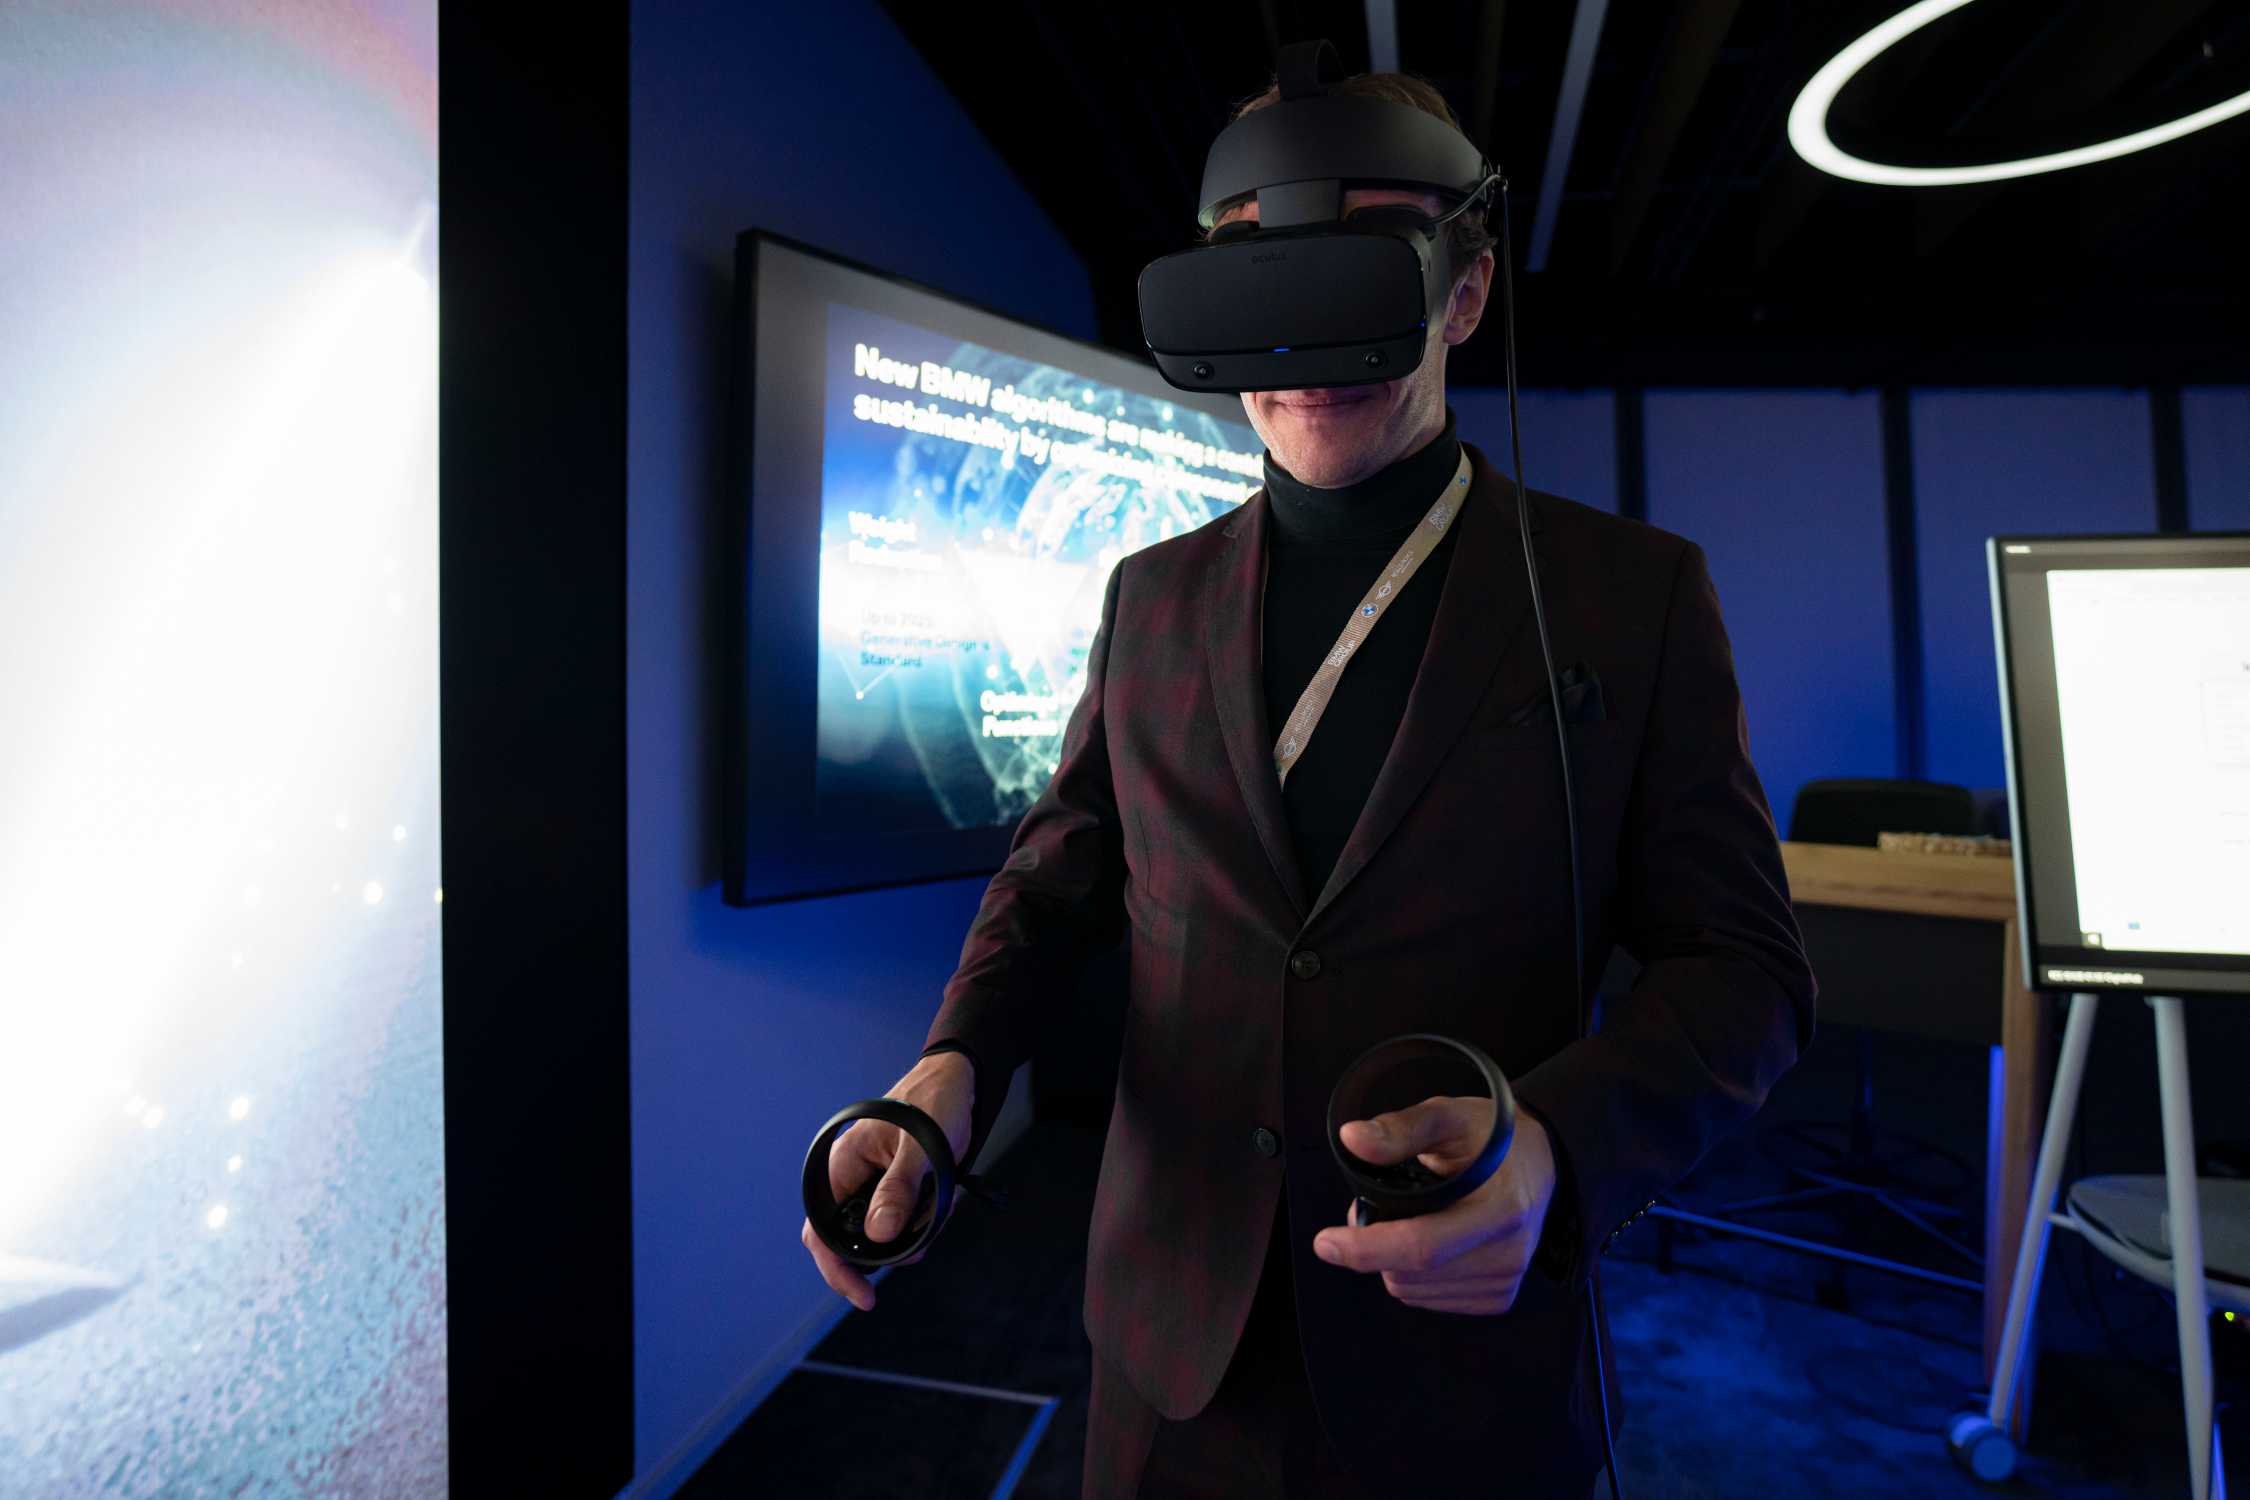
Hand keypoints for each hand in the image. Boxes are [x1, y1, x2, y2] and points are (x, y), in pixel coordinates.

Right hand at [800, 1051, 974, 1312]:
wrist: (959, 1081)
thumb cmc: (934, 1103)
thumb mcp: (919, 1148)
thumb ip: (898, 1190)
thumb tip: (878, 1236)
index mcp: (840, 1166)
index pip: (822, 1232)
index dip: (837, 1269)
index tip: (864, 1296)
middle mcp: (850, 1178)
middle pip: (848, 1240)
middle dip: (883, 1253)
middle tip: (918, 1250)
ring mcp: (871, 1184)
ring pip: (879, 1233)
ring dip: (910, 1235)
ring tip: (939, 1208)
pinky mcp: (894, 1187)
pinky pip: (900, 1219)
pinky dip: (922, 1221)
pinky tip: (942, 1202)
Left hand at [1311, 1095, 1553, 1315]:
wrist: (1542, 1161)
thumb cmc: (1493, 1136)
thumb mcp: (1449, 1116)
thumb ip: (1402, 1129)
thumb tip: (1353, 1139)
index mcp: (1502, 1209)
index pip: (1423, 1246)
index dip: (1368, 1248)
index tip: (1325, 1242)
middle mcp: (1509, 1254)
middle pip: (1408, 1273)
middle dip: (1376, 1243)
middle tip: (1383, 1202)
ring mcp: (1506, 1281)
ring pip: (1412, 1290)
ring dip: (1393, 1260)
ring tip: (1413, 1217)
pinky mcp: (1498, 1297)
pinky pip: (1429, 1299)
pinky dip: (1415, 1274)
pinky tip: (1432, 1240)